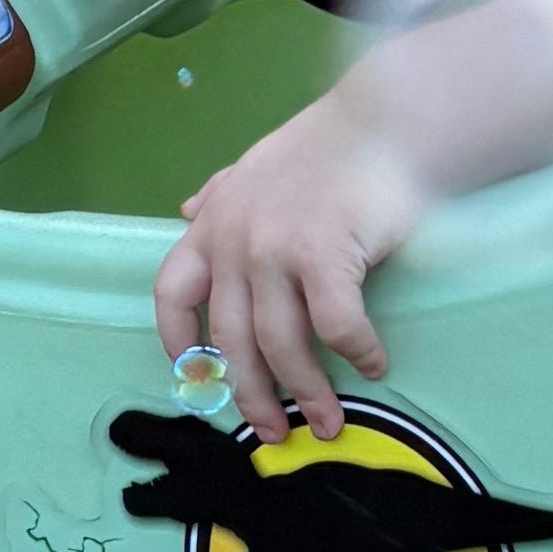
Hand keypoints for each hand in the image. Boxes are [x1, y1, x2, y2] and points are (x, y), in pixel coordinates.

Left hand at [154, 92, 428, 441]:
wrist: (381, 119)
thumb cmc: (324, 147)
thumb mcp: (255, 167)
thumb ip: (220, 195)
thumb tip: (186, 210)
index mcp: (213, 224)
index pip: (171, 293)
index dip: (178, 342)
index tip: (196, 378)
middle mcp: (234, 241)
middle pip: (232, 340)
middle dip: (251, 395)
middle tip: (271, 432)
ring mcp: (277, 248)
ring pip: (282, 344)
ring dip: (306, 392)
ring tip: (326, 420)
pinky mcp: (325, 254)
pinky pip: (337, 326)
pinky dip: (357, 353)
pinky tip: (374, 364)